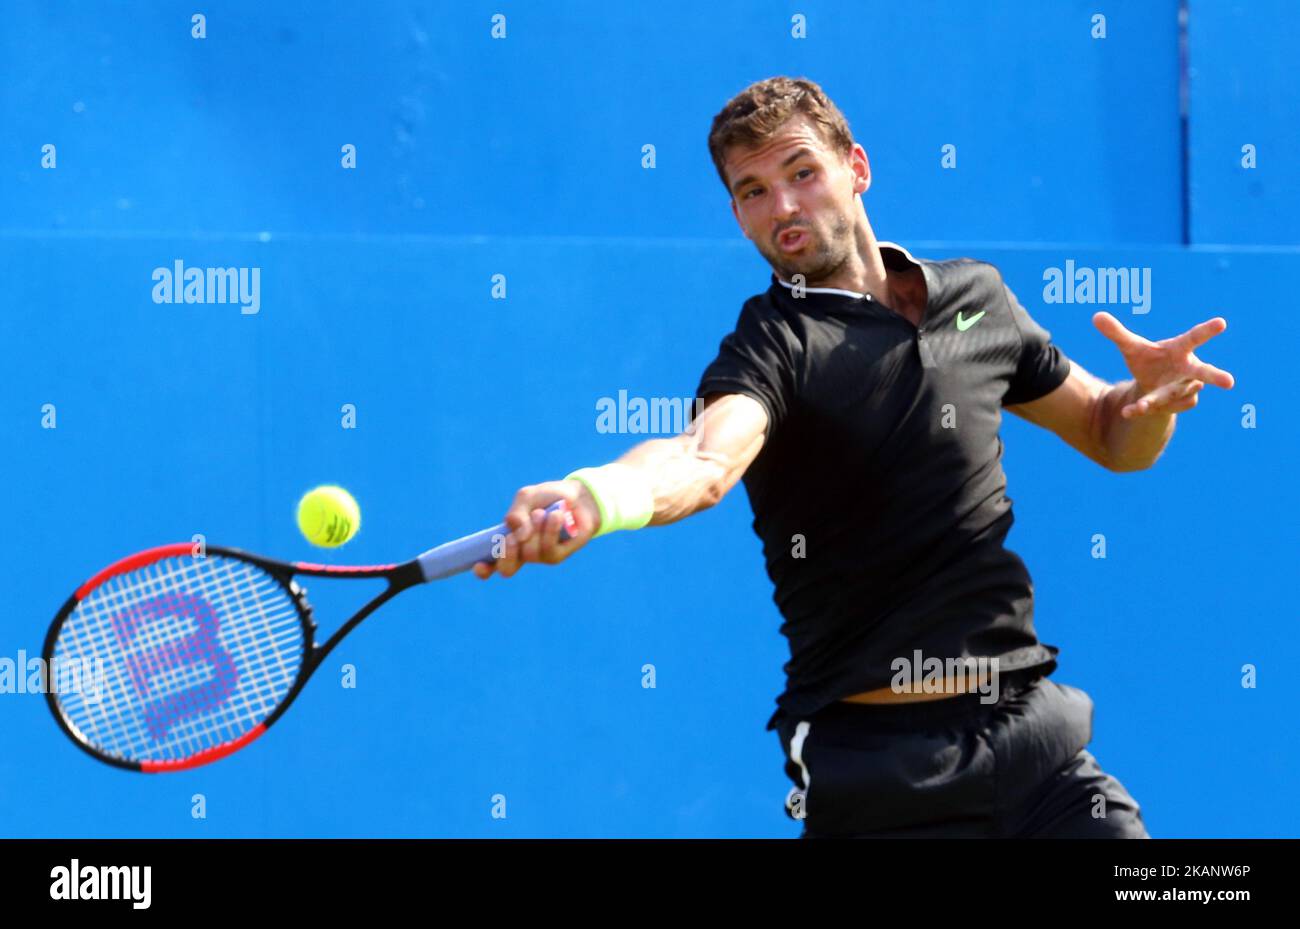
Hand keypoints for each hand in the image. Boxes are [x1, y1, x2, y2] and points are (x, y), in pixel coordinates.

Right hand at [472, 479, 600, 579]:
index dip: (483, 570)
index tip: (479, 565)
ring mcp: (540, 556)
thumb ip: (516, 515)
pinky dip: (550, 529)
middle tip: (511, 538)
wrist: (577, 496)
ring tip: (542, 513)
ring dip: (534, 530)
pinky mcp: (558, 556)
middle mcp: (523, 553)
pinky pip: (548, 548)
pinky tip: (557, 515)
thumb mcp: (526, 498)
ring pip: (528, 553)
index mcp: (509, 541)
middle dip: (506, 554)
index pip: (491, 563)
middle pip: (507, 569)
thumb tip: (518, 535)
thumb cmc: (548, 498)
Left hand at [1093, 312, 1235, 417]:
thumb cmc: (1149, 359)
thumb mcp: (1131, 347)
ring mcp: (1187, 388)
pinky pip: (1165, 408)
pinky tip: (1131, 410)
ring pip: (1179, 395)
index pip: (1195, 337)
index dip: (1208, 330)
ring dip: (1163, 400)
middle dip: (1216, 377)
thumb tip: (1095, 316)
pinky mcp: (1180, 404)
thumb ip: (1117, 333)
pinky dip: (1146, 410)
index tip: (1222, 322)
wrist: (1152, 384)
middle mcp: (1189, 369)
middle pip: (1205, 372)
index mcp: (1181, 349)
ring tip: (1143, 405)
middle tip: (1229, 382)